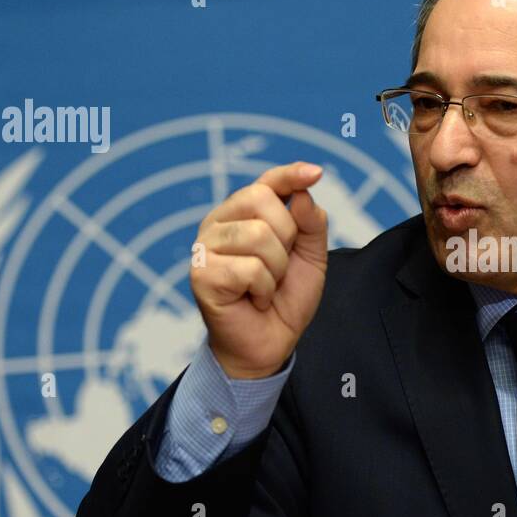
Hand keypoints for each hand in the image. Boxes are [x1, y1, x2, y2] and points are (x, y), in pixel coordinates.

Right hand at [190, 163, 327, 378]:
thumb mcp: (310, 257)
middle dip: (286, 236)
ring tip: (266, 286)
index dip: (290, 174)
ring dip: (276, 269)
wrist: (270, 344)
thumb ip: (311, 223)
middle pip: (260, 199)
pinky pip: (249, 268)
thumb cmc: (284, 299)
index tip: (315, 173)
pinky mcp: (201, 274)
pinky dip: (263, 289)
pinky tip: (254, 299)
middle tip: (279, 266)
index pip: (267, 182)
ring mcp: (205, 247)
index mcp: (243, 214)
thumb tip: (303, 193)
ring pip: (256, 235)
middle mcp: (219, 223)